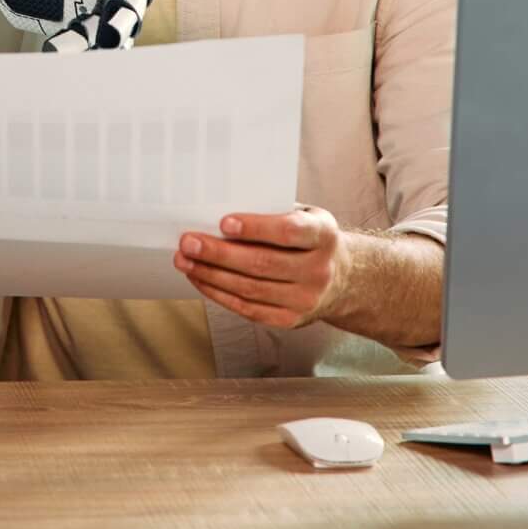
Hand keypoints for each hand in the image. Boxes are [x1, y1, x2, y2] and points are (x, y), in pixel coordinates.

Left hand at [174, 206, 343, 329]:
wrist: (342, 279)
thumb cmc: (310, 240)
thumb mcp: (305, 217)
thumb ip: (274, 212)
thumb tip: (220, 208)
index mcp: (323, 236)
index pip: (289, 232)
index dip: (256, 228)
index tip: (224, 222)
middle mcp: (318, 270)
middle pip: (262, 263)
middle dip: (219, 253)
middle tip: (189, 242)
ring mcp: (305, 299)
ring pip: (250, 289)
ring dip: (211, 274)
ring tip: (185, 260)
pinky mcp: (290, 320)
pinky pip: (248, 309)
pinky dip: (219, 294)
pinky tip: (200, 279)